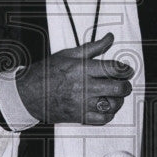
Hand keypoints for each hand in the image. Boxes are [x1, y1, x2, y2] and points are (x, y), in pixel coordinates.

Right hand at [15, 33, 133, 124]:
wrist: (29, 94)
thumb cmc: (47, 73)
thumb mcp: (69, 54)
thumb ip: (92, 47)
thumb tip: (109, 38)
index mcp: (82, 69)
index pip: (113, 69)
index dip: (125, 70)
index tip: (127, 70)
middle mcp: (84, 87)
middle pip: (118, 88)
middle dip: (126, 85)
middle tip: (124, 83)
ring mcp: (82, 103)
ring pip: (113, 104)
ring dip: (118, 99)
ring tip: (115, 95)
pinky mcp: (80, 116)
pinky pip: (103, 119)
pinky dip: (109, 113)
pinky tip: (105, 106)